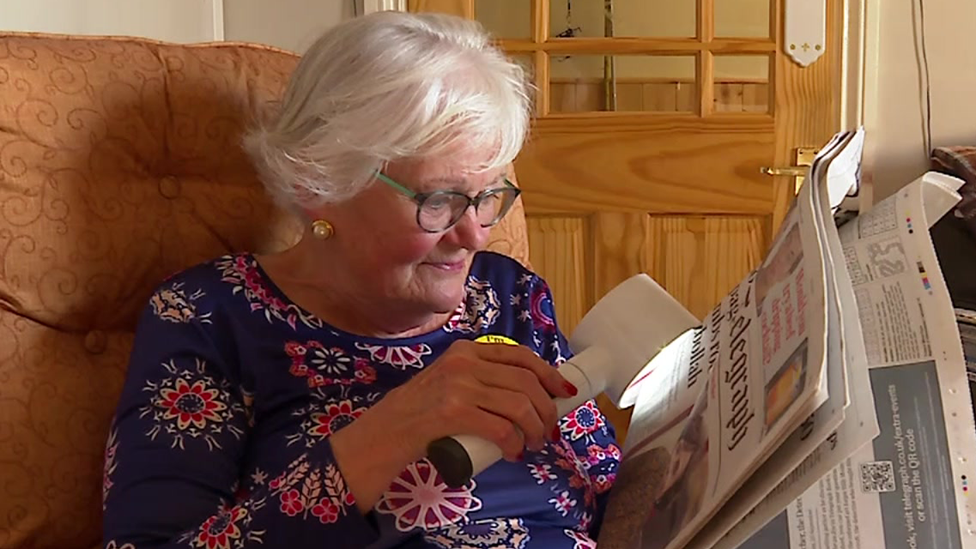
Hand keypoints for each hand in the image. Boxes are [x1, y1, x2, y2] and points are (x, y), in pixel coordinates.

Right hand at [381, 339, 576, 461]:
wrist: (379, 435)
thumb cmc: (417, 416)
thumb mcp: (448, 383)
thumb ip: (479, 381)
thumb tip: (528, 396)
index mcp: (465, 350)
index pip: (520, 356)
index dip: (549, 374)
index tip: (565, 392)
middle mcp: (463, 362)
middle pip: (525, 381)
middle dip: (546, 409)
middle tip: (547, 431)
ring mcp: (457, 385)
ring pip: (518, 405)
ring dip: (534, 429)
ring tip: (532, 444)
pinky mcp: (451, 412)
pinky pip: (501, 428)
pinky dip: (514, 443)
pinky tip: (512, 453)